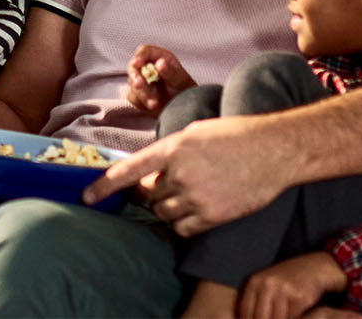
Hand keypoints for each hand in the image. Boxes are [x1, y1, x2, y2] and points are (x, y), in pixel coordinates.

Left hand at [81, 115, 292, 235]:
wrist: (275, 150)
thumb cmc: (236, 135)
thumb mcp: (196, 133)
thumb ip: (169, 151)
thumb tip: (149, 172)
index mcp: (173, 148)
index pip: (128, 170)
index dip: (104, 185)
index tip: (87, 197)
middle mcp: (180, 174)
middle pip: (148, 195)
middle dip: (153, 191)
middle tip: (171, 182)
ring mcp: (196, 197)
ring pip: (163, 213)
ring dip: (168, 206)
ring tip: (189, 192)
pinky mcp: (213, 216)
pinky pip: (182, 228)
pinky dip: (182, 222)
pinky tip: (196, 208)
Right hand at [124, 43, 196, 114]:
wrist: (184, 108)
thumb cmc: (184, 90)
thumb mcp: (181, 81)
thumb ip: (171, 72)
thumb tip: (160, 63)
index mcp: (159, 57)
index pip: (145, 51)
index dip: (139, 56)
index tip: (136, 64)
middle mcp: (148, 67)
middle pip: (134, 67)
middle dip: (136, 77)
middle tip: (139, 85)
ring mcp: (141, 80)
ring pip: (133, 84)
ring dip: (142, 94)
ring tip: (154, 104)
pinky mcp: (137, 94)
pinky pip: (133, 97)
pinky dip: (142, 102)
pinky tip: (153, 105)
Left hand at [237, 251, 345, 318]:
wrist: (311, 268)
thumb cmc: (284, 281)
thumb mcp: (264, 285)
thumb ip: (254, 301)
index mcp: (255, 282)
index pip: (245, 311)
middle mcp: (268, 284)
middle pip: (261, 317)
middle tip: (274, 318)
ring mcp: (284, 290)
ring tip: (283, 315)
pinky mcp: (300, 297)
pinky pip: (293, 317)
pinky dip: (294, 318)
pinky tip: (296, 314)